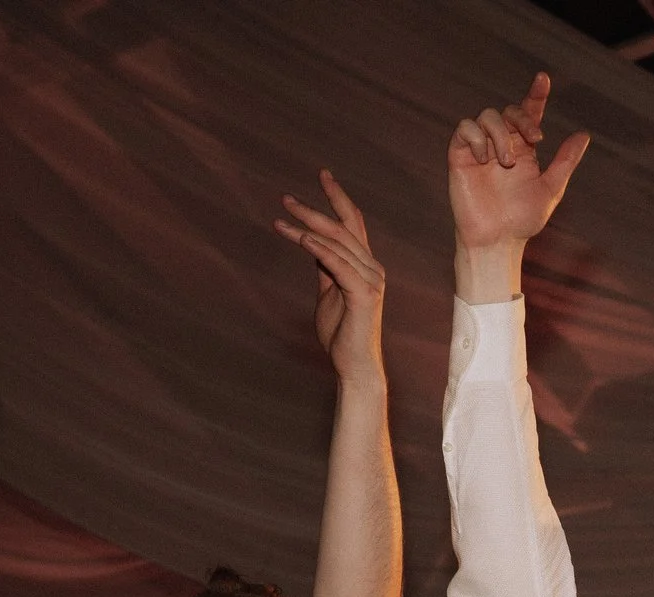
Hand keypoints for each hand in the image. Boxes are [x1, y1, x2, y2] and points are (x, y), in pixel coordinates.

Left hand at [273, 170, 384, 385]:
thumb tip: (312, 242)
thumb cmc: (341, 332)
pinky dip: (320, 250)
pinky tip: (302, 238)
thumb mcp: (328, 291)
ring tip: (281, 220)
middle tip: (285, 198)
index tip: (323, 174)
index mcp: (365, 264)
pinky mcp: (364, 295)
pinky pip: (339, 265)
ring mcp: (371, 281)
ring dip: (308, 228)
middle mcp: (372, 268)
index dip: (338, 197)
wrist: (354, 365)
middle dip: (314, 209)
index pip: (353, 223)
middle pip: (344, 228)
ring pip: (339, 244)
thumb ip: (324, 266)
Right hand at [449, 73, 591, 255]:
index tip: (544, 80)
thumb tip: (584, 135)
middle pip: (509, 111)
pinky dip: (476, 137)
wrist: (496, 240)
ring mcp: (480, 149)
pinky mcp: (460, 155)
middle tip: (534, 139)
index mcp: (524, 149)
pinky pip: (465, 129)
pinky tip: (484, 159)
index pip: (529, 114)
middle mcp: (502, 144)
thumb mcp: (551, 189)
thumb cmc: (522, 220)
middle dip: (523, 118)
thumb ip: (565, 162)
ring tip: (505, 162)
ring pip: (487, 116)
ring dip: (500, 134)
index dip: (536, 95)